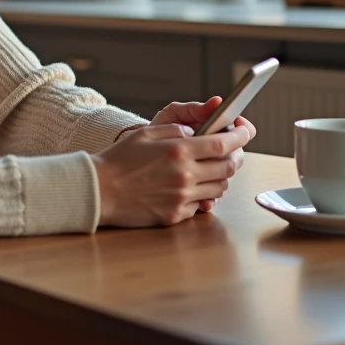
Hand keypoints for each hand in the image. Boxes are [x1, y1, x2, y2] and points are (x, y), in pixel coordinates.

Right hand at [91, 122, 250, 227]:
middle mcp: (185, 175)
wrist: (99, 190)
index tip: (244, 130)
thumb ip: (177, 130)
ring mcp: (182, 197)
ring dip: (220, 176)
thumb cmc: (119, 160)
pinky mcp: (175, 215)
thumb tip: (198, 133)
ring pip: (220, 188)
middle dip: (236, 155)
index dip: (240, 135)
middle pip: (229, 166)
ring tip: (207, 168)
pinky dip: (202, 194)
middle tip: (231, 149)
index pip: (224, 144)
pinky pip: (201, 205)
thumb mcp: (147, 133)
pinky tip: (189, 186)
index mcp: (179, 151)